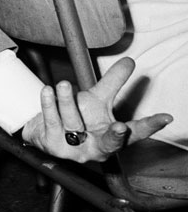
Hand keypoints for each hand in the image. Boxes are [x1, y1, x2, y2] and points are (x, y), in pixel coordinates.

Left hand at [20, 57, 173, 161]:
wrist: (46, 133)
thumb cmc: (81, 118)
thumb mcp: (98, 100)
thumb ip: (113, 82)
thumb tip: (129, 61)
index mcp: (113, 138)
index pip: (136, 133)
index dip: (149, 126)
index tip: (164, 117)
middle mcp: (97, 147)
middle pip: (108, 142)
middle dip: (113, 135)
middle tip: (112, 122)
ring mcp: (75, 150)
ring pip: (72, 124)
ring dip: (66, 102)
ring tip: (61, 85)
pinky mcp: (53, 146)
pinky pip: (51, 123)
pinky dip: (48, 105)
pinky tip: (47, 91)